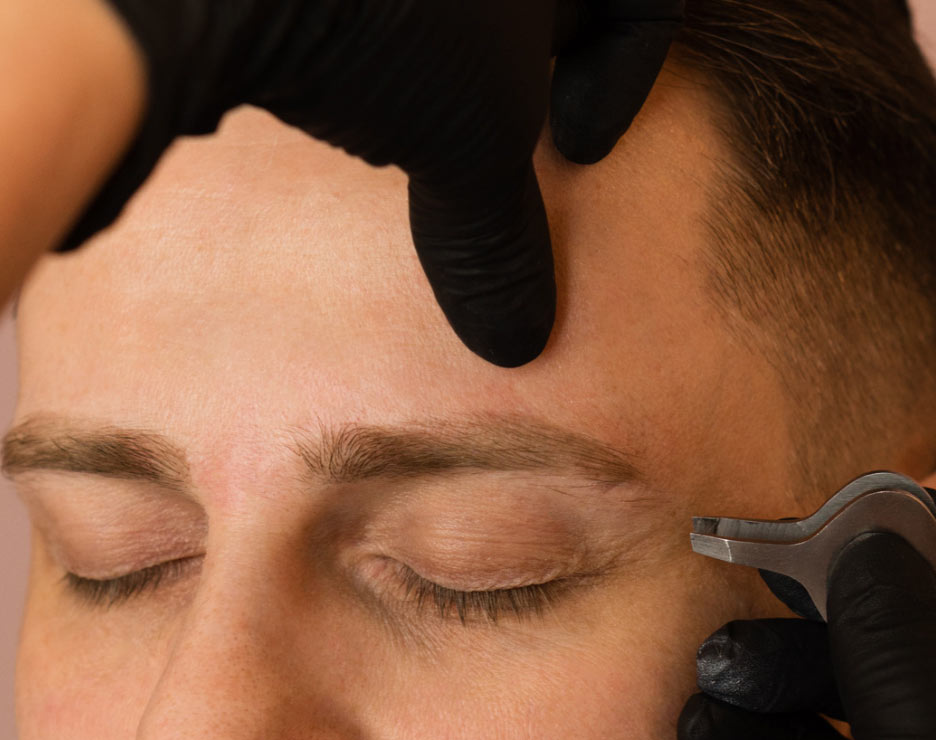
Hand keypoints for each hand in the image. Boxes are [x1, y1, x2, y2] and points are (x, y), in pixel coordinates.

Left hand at [63, 0, 683, 367]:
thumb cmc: (382, 20)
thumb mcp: (466, 140)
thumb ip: (502, 240)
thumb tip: (521, 344)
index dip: (630, 66)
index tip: (579, 148)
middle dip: (545, 52)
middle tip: (521, 131)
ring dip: (458, 45)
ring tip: (423, 123)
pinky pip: (376, 2)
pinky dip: (375, 32)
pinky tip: (341, 82)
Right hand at [677, 516, 935, 739]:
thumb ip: (909, 693)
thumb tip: (878, 552)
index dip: (922, 554)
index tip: (852, 513)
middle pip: (908, 653)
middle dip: (836, 614)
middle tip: (759, 585)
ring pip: (850, 699)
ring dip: (782, 674)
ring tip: (719, 672)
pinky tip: (711, 736)